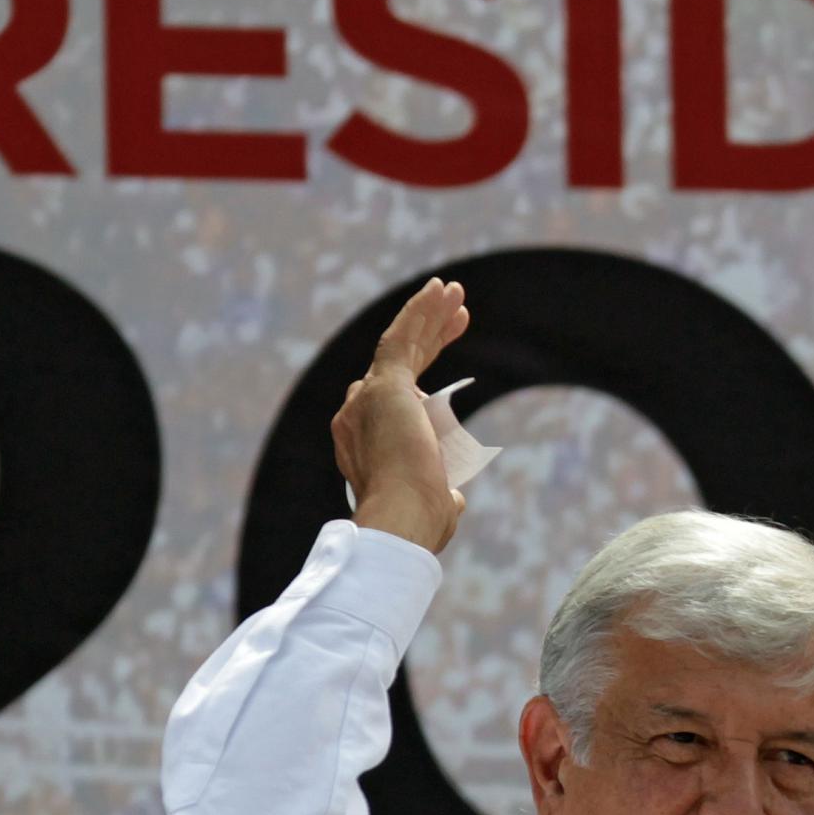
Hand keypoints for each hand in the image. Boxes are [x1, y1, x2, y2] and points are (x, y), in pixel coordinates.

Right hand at [332, 277, 471, 553]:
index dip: (423, 368)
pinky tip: (440, 292)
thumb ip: (441, 491)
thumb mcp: (435, 504)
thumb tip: (453, 495)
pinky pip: (402, 339)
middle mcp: (357, 415)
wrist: (402, 521)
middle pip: (397, 364)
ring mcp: (366, 399)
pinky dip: (420, 312)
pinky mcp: (383, 387)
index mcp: (365, 440)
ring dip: (427, 316)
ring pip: (400, 346)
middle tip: (456, 311)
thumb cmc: (420, 522)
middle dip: (428, 335)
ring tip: (453, 292)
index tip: (446, 355)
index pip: (396, 393)